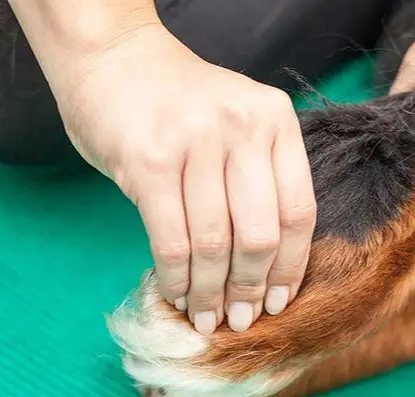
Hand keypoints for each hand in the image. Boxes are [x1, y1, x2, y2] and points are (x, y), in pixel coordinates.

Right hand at [57, 24, 315, 333]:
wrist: (115, 58)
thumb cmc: (181, 106)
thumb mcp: (239, 125)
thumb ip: (259, 179)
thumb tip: (265, 270)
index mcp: (276, 121)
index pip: (299, 212)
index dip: (291, 267)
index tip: (279, 301)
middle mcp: (243, 127)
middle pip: (260, 235)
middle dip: (250, 289)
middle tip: (241, 319)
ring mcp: (195, 141)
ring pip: (214, 245)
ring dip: (211, 294)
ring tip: (207, 318)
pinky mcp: (148, 161)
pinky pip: (172, 242)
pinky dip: (176, 279)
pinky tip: (177, 295)